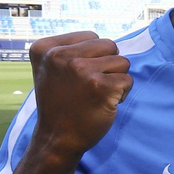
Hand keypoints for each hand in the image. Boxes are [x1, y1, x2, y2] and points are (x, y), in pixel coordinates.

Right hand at [27, 31, 131, 162]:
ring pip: (123, 61)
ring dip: (116, 79)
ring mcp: (81, 70)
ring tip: (96, 94)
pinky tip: (104, 104)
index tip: (76, 76)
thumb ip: (69, 49)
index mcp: (45, 48)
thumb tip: (101, 38)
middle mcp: (60, 56)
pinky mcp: (101, 87)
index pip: (92, 36)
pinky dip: (121, 94)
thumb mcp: (50, 69)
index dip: (93, 56)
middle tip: (90, 86)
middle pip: (110, 45)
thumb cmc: (60, 102)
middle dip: (108, 65)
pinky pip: (128, 80)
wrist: (57, 137)